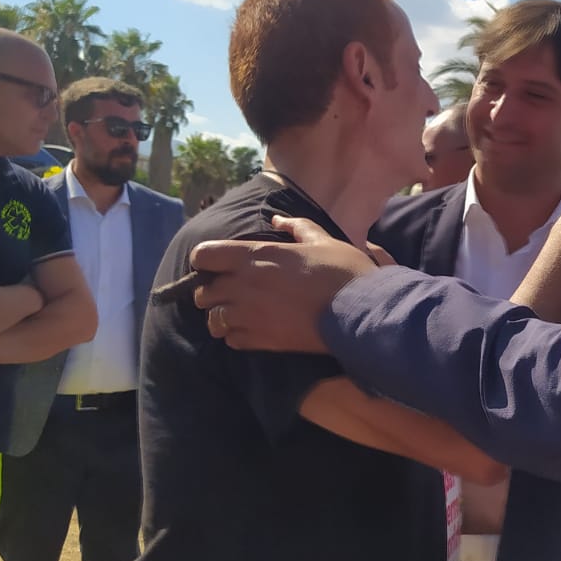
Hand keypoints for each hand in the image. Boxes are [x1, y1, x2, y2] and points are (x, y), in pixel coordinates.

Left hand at [191, 217, 375, 352]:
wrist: (358, 312)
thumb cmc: (342, 271)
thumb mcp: (322, 240)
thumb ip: (296, 227)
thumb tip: (278, 220)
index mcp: (254, 255)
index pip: (202, 255)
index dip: (205, 259)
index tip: (217, 264)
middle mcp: (243, 285)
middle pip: (201, 292)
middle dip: (212, 292)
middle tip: (231, 292)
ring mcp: (249, 316)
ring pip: (212, 321)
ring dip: (221, 317)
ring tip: (239, 315)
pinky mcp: (260, 341)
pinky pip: (231, 341)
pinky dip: (236, 336)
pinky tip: (252, 330)